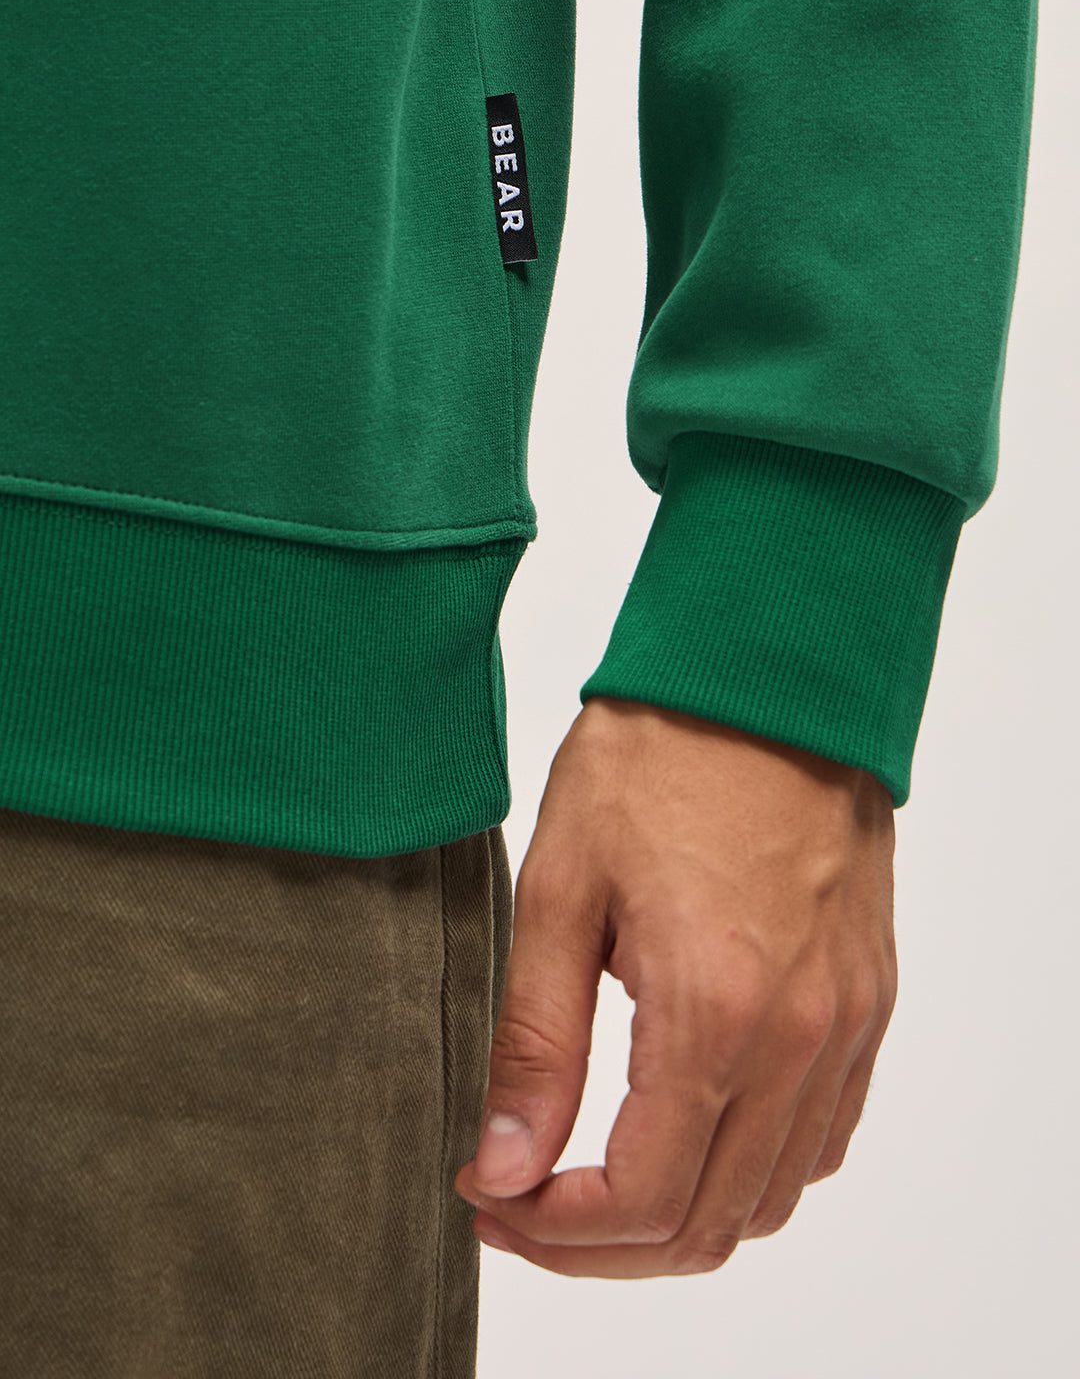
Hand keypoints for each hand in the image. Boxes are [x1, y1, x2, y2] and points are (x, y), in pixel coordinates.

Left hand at [453, 695, 897, 1277]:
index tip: (490, 1194)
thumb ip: (536, 1042)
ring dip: (677, 1217)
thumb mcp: (561, 889)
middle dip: (602, 1243)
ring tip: (592, 1180)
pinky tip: (685, 1132)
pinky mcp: (865, 1000)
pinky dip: (750, 1170)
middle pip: (707, 1223)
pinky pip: (821, 1136)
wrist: (766, 675)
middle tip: (523, 1202)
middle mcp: (798, 1036)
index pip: (639, 1198)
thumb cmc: (657, 758)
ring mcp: (846, 1023)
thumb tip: (506, 1164)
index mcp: (713, 1009)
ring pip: (772, 1198)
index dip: (552, 1229)